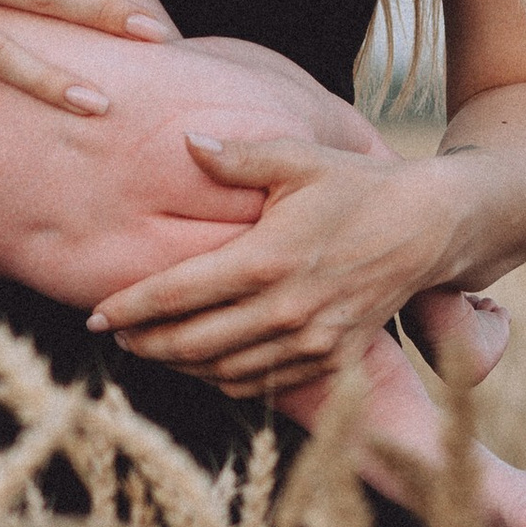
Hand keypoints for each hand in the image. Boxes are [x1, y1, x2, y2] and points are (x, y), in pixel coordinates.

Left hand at [87, 133, 452, 398]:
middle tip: (116, 338)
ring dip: (181, 366)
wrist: (430, 228)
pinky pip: (264, 384)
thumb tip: (187, 142)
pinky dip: (225, 380)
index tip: (96, 318)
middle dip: (146, 344)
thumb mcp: (300, 159)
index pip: (179, 294)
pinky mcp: (331, 360)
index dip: (131, 309)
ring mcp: (311, 341)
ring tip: (152, 351)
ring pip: (224, 371)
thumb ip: (238, 157)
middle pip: (192, 343)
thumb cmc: (357, 187)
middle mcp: (286, 309)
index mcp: (267, 258)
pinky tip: (205, 363)